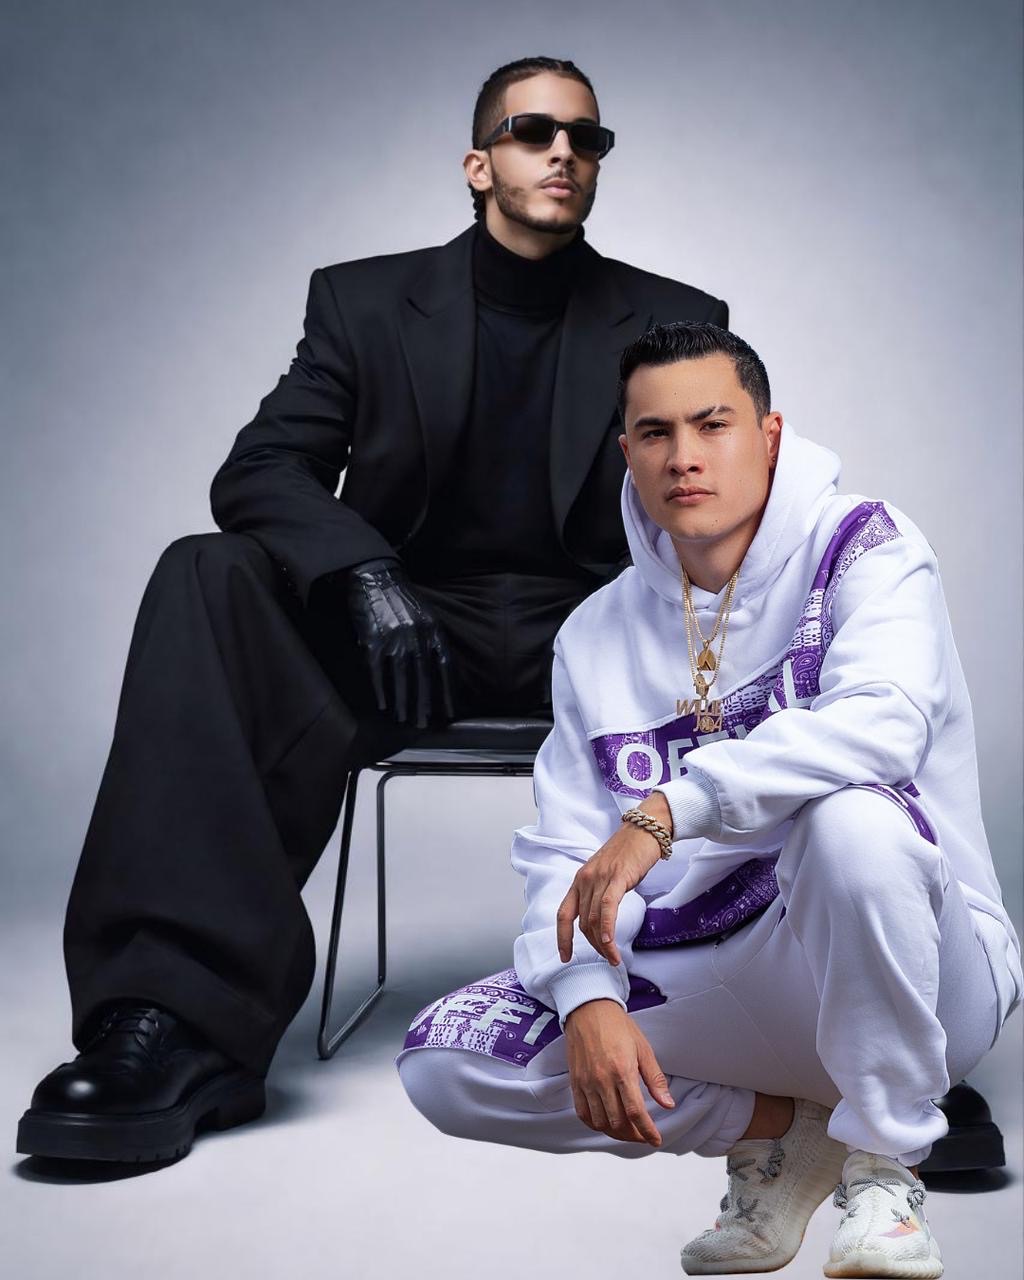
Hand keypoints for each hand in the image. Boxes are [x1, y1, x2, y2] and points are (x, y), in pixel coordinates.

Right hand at [346, 558, 454, 727]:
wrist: (375, 576)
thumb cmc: (402, 599)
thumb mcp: (426, 615)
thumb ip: (433, 639)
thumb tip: (439, 670)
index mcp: (433, 628)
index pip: (445, 665)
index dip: (448, 691)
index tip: (450, 712)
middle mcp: (417, 635)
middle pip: (423, 677)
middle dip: (425, 703)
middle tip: (424, 723)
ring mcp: (394, 638)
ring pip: (402, 678)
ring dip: (404, 701)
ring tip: (405, 719)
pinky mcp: (373, 640)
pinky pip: (378, 671)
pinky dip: (381, 690)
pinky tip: (384, 705)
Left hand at [556, 792, 671, 965]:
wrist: (645, 828)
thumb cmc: (628, 852)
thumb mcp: (606, 873)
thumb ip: (600, 893)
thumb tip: (600, 919)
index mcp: (580, 879)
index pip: (564, 914)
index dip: (562, 938)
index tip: (564, 956)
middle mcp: (585, 879)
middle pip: (583, 922)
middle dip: (593, 945)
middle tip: (607, 959)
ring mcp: (600, 877)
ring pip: (595, 919)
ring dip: (604, 944)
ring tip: (614, 959)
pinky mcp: (618, 877)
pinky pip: (608, 906)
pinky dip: (608, 926)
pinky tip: (611, 942)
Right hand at [564, 999, 674, 1145]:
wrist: (588, 1009)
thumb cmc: (618, 1026)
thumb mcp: (643, 1049)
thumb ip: (655, 1079)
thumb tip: (668, 1104)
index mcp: (622, 1070)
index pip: (636, 1112)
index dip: (647, 1131)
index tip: (656, 1139)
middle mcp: (602, 1080)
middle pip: (618, 1122)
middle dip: (633, 1134)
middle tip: (643, 1133)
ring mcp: (586, 1082)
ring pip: (600, 1122)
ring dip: (616, 1133)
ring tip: (627, 1130)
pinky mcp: (575, 1082)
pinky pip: (583, 1113)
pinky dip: (596, 1124)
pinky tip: (606, 1123)